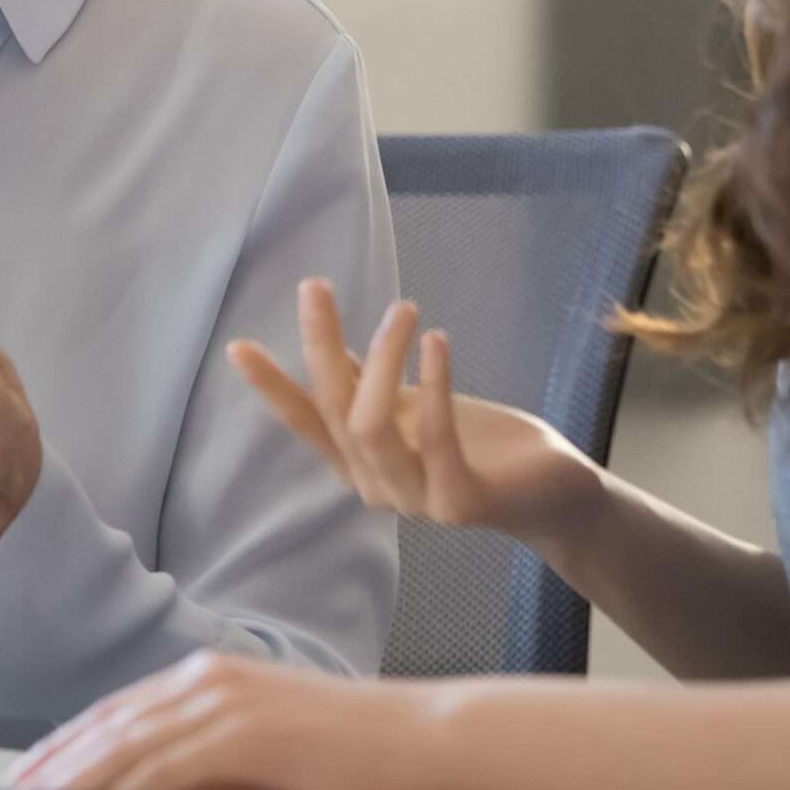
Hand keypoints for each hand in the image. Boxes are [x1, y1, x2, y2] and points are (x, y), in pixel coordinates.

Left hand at [11, 651, 439, 789]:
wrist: (417, 735)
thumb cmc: (355, 748)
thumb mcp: (267, 747)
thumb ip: (213, 759)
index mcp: (215, 674)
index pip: (125, 710)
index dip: (75, 740)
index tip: (40, 767)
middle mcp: (210, 677)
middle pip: (114, 723)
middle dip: (60, 759)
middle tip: (19, 789)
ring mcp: (224, 699)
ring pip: (127, 744)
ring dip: (76, 778)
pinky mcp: (240, 730)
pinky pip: (164, 766)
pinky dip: (123, 789)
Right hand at [227, 279, 598, 545]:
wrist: (551, 491)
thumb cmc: (481, 444)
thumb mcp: (415, 407)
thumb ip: (372, 387)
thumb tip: (329, 346)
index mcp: (360, 464)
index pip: (305, 422)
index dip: (271, 386)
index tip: (238, 345)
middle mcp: (377, 486)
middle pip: (334, 411)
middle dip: (319, 346)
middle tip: (313, 286)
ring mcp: (415, 500)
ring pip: (372, 425)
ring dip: (383, 358)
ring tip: (402, 308)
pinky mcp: (459, 503)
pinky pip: (435, 438)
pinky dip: (432, 384)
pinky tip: (436, 340)